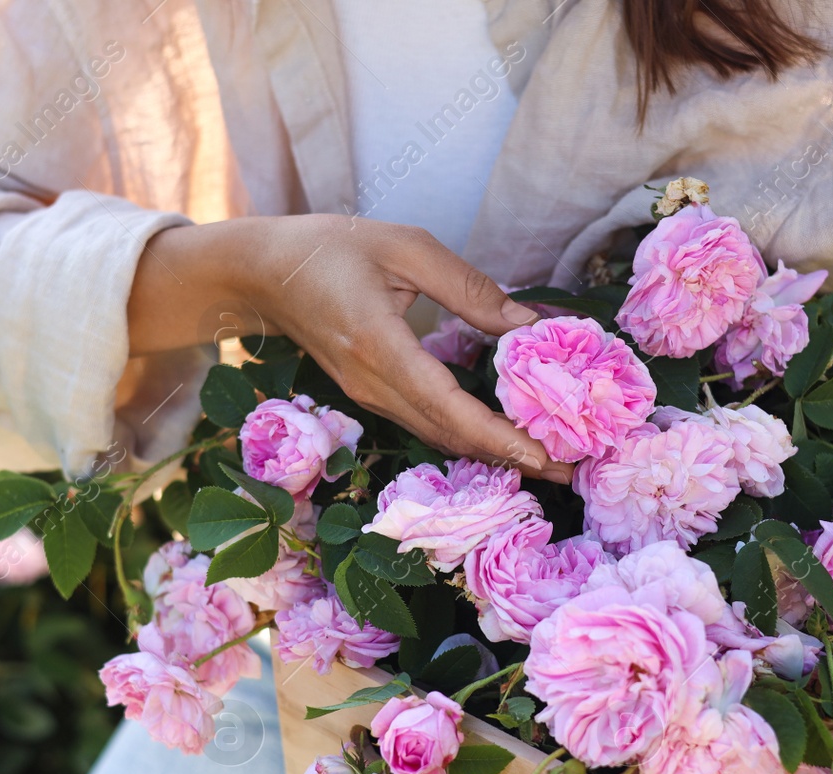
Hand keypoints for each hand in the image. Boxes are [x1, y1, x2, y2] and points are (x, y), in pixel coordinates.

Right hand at [128, 214, 572, 482]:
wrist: (261, 274)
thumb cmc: (329, 248)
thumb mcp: (404, 246)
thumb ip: (469, 287)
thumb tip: (529, 325)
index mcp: (378, 344)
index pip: (446, 404)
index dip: (496, 435)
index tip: (542, 455)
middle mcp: (372, 383)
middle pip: (448, 434)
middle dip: (509, 457)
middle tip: (570, 467)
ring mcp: (368, 395)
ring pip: (437, 435)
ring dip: (491, 452)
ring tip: (547, 460)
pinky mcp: (369, 394)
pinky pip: (424, 424)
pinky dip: (466, 435)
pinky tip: (501, 436)